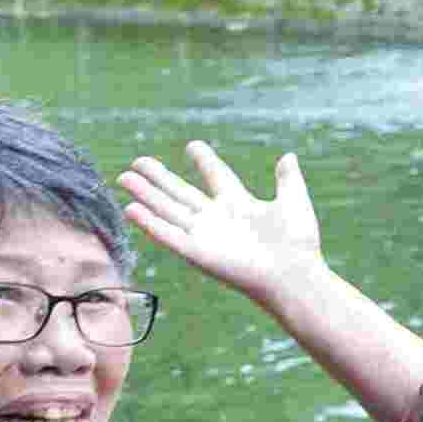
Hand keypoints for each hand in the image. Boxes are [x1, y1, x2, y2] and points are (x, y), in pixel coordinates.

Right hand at [117, 138, 323, 303]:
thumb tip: (287, 155)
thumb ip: (287, 179)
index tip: (192, 146)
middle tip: (138, 161)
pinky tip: (131, 208)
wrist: (294, 275)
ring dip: (146, 194)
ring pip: (167, 209)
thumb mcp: (293, 202)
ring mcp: (205, 235)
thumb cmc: (298, 244)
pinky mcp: (197, 253)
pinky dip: (150, 222)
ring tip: (124, 177)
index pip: (216, 176)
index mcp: (240, 204)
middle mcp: (217, 218)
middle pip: (181, 193)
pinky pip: (168, 235)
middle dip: (159, 178)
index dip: (205, 161)